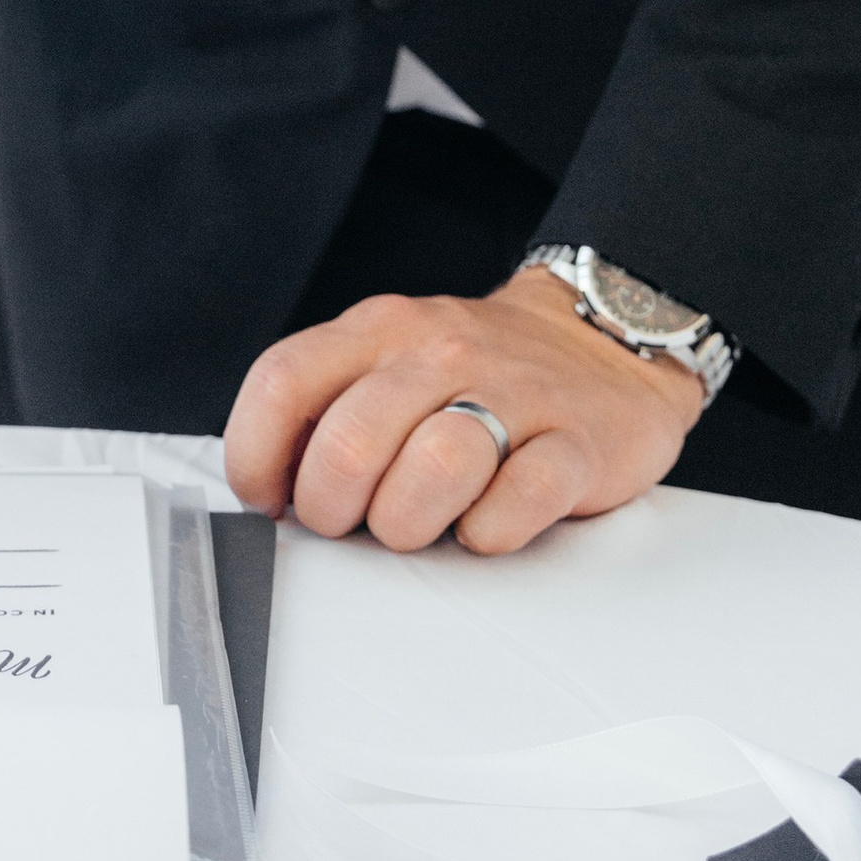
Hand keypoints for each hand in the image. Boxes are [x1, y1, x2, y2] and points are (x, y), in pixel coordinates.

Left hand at [223, 265, 702, 555]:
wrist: (604, 343)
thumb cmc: (477, 372)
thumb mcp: (390, 358)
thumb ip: (327, 404)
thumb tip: (263, 485)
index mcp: (379, 330)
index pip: (282, 382)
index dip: (257, 457)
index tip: (270, 499)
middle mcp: (440, 352)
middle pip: (350, 444)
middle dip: (333, 510)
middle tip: (353, 523)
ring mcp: (514, 394)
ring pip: (433, 466)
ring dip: (409, 523)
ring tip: (419, 524)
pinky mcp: (576, 445)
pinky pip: (518, 499)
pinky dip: (489, 531)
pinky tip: (483, 525)